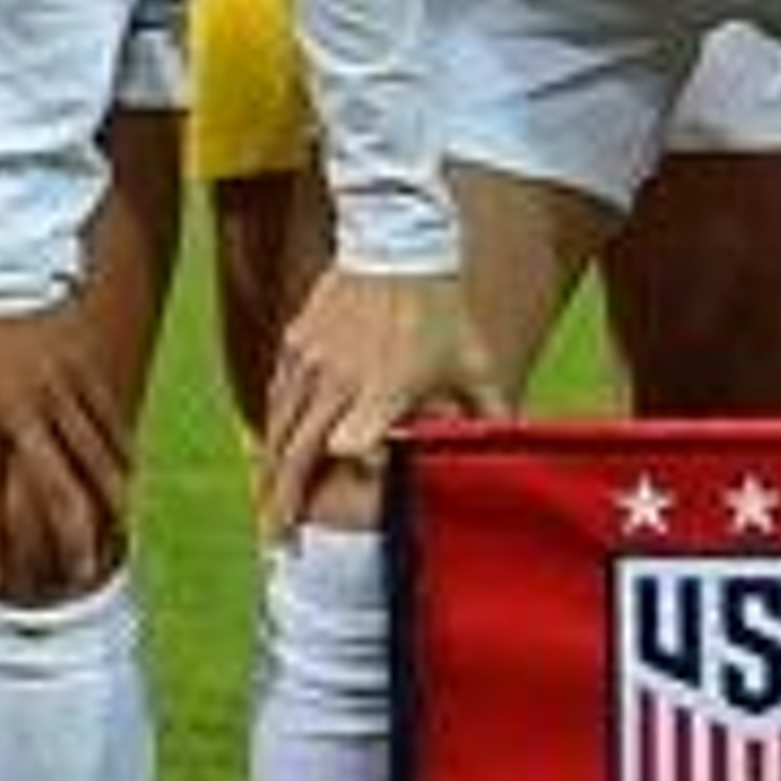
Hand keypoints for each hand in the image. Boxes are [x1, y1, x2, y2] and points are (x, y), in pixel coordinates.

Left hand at [0, 298, 130, 600]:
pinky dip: (119, 448)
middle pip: (55, 481)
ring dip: (106, 497)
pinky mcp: (85, 364)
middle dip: (69, 532)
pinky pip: (108, 414)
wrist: (1, 250)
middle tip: (79, 572)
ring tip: (116, 533)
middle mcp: (21, 405)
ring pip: (93, 451)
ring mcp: (61, 384)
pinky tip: (128, 476)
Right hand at [259, 267, 503, 536]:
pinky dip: (270, 428)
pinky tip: (272, 448)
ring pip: (277, 429)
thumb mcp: (472, 360)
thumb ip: (487, 408)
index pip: (347, 446)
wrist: (397, 241)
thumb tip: (511, 443)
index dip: (340, 475)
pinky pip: (276, 397)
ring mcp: (311, 362)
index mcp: (383, 388)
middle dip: (283, 502)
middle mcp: (339, 380)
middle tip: (278, 540)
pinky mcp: (296, 343)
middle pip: (296, 453)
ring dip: (269, 472)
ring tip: (268, 505)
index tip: (337, 502)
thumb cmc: (438, 307)